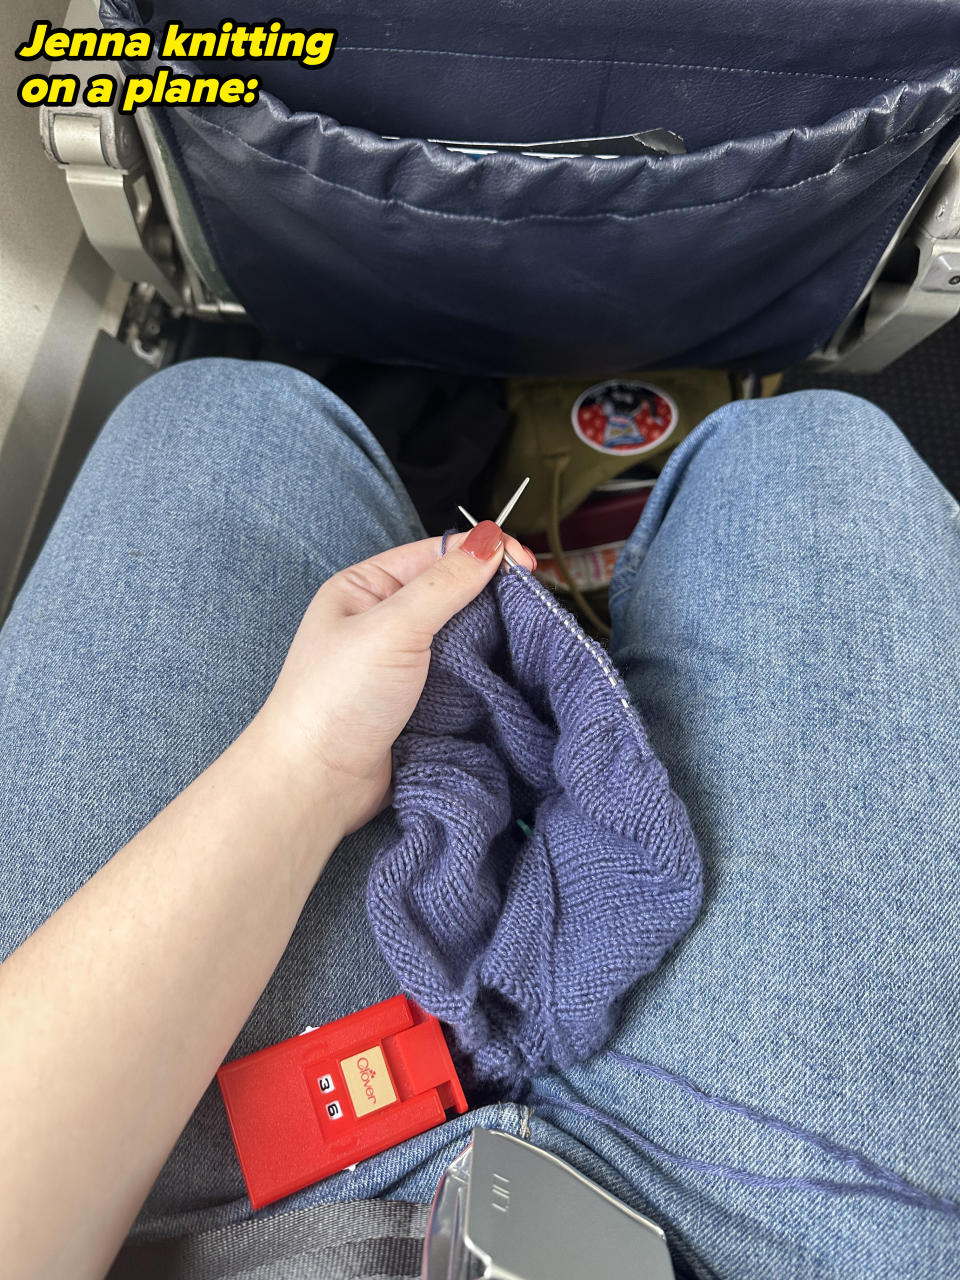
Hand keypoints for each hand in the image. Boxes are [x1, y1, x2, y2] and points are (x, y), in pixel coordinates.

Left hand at [256, 523, 535, 845]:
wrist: (316, 784)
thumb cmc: (335, 699)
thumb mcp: (392, 628)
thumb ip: (445, 584)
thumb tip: (491, 543)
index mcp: (365, 587)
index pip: (435, 553)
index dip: (483, 554)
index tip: (528, 566)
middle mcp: (382, 619)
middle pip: (453, 592)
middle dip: (494, 596)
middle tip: (536, 605)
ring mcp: (401, 662)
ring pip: (462, 636)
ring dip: (493, 638)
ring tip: (530, 639)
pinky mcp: (418, 700)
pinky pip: (461, 675)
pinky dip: (484, 674)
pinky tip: (508, 674)